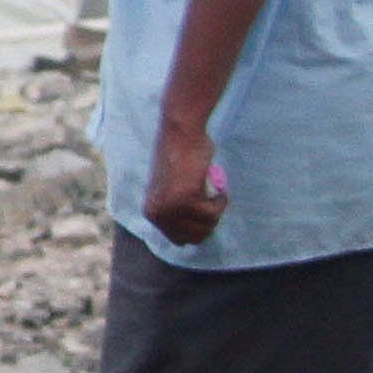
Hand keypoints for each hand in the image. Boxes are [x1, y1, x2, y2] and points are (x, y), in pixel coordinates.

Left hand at [144, 119, 226, 246]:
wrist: (181, 133)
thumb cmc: (180, 157)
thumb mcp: (171, 190)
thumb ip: (177, 211)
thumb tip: (194, 234)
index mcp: (151, 213)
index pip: (179, 239)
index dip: (197, 228)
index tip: (205, 212)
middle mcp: (158, 214)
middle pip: (194, 237)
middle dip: (209, 223)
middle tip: (214, 203)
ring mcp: (172, 208)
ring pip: (206, 226)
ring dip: (217, 211)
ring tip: (215, 192)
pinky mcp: (187, 198)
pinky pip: (214, 212)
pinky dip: (221, 202)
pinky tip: (219, 188)